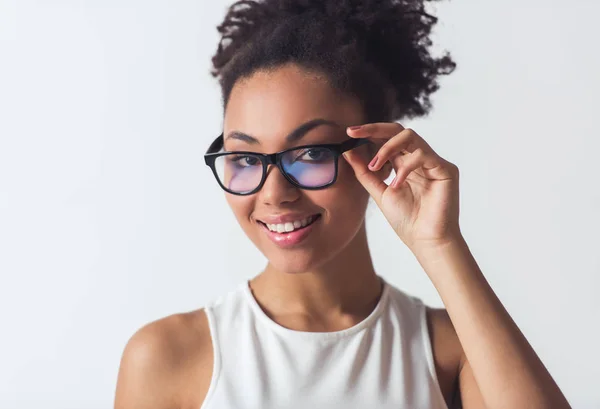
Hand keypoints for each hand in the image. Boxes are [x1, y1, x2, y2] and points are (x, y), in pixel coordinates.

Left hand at [343, 122, 460, 250]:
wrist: (425, 241)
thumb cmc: (406, 220)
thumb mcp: (379, 192)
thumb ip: (365, 173)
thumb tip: (347, 152)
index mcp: (404, 163)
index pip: (387, 138)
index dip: (369, 132)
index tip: (349, 132)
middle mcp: (418, 159)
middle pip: (398, 130)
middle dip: (374, 128)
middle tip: (354, 133)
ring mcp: (433, 162)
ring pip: (410, 136)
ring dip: (387, 148)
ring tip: (374, 167)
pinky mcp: (446, 169)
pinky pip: (422, 155)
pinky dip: (405, 168)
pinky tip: (396, 185)